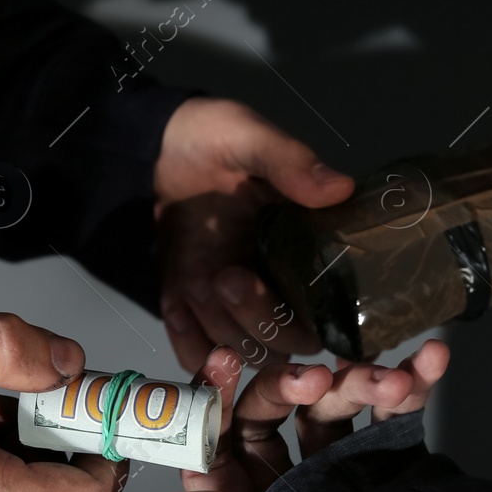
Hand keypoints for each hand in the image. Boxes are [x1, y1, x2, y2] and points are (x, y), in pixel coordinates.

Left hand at [133, 340, 449, 491]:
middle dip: (297, 384)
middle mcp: (288, 478)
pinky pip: (389, 404)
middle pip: (276, 408)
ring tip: (393, 381)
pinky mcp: (387, 449)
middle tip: (321, 377)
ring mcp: (339, 460)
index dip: (218, 397)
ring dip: (364, 382)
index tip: (228, 360)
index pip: (219, 437)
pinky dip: (411, 380)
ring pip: (333, 401)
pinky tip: (430, 361)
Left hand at [153, 97, 354, 371]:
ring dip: (219, 328)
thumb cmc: (210, 136)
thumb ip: (291, 163)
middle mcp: (276, 285)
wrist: (151, 145)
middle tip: (224, 277)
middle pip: (285, 345)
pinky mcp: (193, 308)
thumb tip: (340, 189)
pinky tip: (179, 308)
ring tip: (198, 283)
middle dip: (257, 322)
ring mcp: (233, 301)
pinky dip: (189, 345)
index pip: (326, 317)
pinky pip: (199, 355)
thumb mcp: (251, 137)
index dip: (309, 324)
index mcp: (305, 250)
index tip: (275, 290)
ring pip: (243, 353)